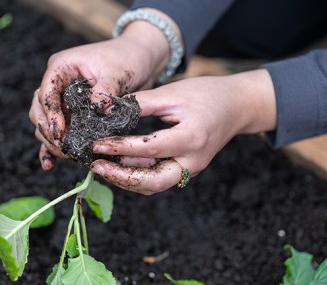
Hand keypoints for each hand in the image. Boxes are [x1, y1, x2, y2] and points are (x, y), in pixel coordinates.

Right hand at [29, 18, 171, 170]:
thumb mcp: (118, 71)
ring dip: (52, 141)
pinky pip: (59, 131)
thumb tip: (95, 107)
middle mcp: (59, 83)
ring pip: (46, 122)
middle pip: (40, 109)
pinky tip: (51, 164)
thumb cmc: (127, 59)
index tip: (59, 132)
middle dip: (48, 130)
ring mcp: (65, 99)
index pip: (47, 91)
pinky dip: (54, 146)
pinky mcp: (74, 113)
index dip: (50, 113)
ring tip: (66, 155)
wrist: (139, 60)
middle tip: (64, 147)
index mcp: (63, 67)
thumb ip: (106, 89)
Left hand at [90, 69, 275, 194]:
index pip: (150, 149)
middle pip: (153, 182)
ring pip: (154, 184)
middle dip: (121, 177)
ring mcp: (191, 168)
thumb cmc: (208, 95)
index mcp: (192, 138)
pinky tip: (120, 164)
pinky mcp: (187, 168)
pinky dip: (138, 175)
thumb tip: (110, 110)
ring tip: (102, 166)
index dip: (120, 147)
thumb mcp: (174, 93)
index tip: (97, 144)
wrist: (237, 106)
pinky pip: (159, 178)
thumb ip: (142, 103)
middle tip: (96, 166)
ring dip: (127, 179)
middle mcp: (193, 160)